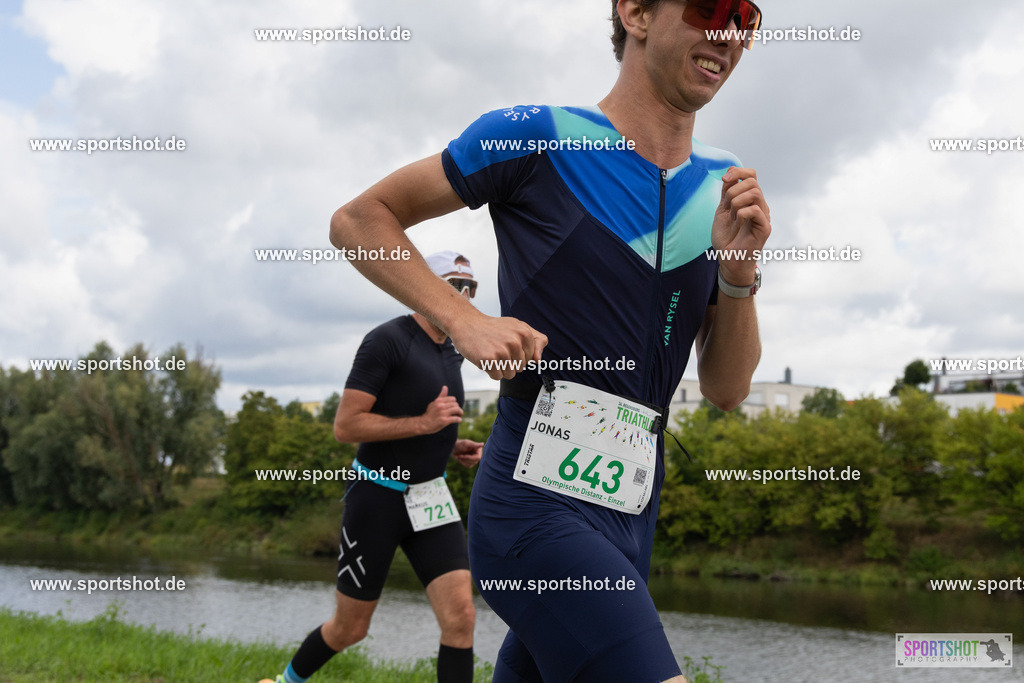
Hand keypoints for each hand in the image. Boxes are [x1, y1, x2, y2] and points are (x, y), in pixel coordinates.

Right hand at [420, 386, 462, 433]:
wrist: (423, 424)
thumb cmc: (429, 414)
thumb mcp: (434, 403)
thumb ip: (441, 396)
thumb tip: (445, 387)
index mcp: (439, 401)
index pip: (453, 399)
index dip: (455, 403)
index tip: (454, 407)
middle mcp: (441, 406)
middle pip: (456, 404)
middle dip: (458, 409)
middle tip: (457, 413)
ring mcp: (442, 413)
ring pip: (457, 410)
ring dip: (460, 413)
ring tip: (459, 416)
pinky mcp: (444, 421)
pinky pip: (456, 418)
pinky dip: (459, 419)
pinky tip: (458, 420)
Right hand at [448, 311, 547, 379]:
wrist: (467, 323)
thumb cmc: (493, 328)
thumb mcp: (518, 326)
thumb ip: (536, 340)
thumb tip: (538, 360)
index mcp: (524, 333)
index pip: (530, 359)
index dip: (518, 355)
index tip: (507, 345)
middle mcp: (515, 341)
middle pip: (520, 368)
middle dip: (509, 362)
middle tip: (497, 348)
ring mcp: (502, 351)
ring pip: (510, 375)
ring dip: (500, 368)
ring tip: (492, 353)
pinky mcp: (489, 359)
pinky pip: (497, 377)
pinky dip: (490, 371)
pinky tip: (485, 358)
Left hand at [452, 439, 483, 467]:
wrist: (453, 447)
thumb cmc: (459, 444)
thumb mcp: (466, 443)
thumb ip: (474, 444)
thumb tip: (483, 444)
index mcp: (478, 449)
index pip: (478, 457)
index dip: (470, 458)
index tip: (463, 456)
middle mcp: (477, 454)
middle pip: (474, 462)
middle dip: (465, 459)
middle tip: (459, 455)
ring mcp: (474, 459)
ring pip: (471, 464)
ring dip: (463, 461)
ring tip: (459, 456)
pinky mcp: (470, 463)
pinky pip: (468, 466)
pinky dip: (462, 463)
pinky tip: (459, 458)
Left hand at [712, 166, 770, 285]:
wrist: (728, 259)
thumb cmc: (726, 238)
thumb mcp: (722, 210)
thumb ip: (726, 192)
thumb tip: (729, 173)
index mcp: (750, 199)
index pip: (751, 175)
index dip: (738, 172)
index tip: (724, 180)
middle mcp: (759, 204)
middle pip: (752, 181)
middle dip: (733, 191)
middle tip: (726, 207)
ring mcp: (763, 215)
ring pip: (755, 193)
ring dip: (737, 202)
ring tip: (732, 216)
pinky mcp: (764, 227)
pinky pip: (755, 210)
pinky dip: (741, 213)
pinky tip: (737, 222)